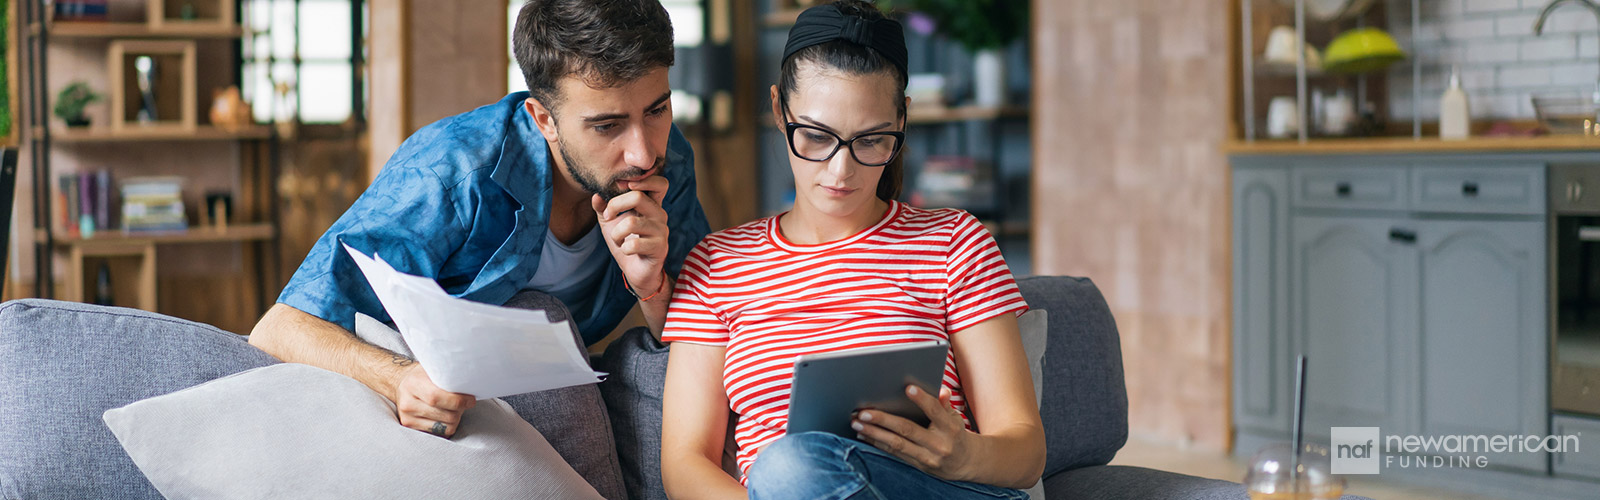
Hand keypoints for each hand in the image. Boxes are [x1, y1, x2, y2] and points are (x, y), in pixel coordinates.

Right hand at [393, 364, 476, 438]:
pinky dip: (447, 425)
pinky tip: (446, 415)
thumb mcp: (432, 369)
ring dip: (456, 419)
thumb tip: (469, 384)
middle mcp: (408, 403)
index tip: (471, 400)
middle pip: (445, 415)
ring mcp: (408, 418)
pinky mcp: (411, 428)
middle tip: (465, 402)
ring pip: (445, 427)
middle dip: (460, 409)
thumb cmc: (422, 375)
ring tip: (454, 408)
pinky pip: (440, 433)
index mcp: (413, 384)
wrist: (400, 383)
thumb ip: (447, 376)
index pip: (436, 397)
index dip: (458, 400)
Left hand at [592, 175, 670, 297]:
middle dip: (615, 205)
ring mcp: (661, 231)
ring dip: (616, 233)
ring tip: (617, 239)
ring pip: (631, 222)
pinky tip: (626, 251)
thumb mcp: (610, 222)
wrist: (636, 270)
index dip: (643, 180)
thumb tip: (596, 195)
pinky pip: (633, 244)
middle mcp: (660, 214)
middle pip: (638, 197)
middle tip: (608, 215)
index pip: (659, 183)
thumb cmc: (626, 242)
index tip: (622, 187)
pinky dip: (623, 248)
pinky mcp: (659, 248)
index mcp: (651, 204)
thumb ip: (603, 207)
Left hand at [852, 385, 974, 481]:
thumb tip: (941, 389)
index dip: (922, 399)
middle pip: (908, 429)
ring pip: (897, 444)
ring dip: (874, 433)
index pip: (936, 411)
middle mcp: (939, 444)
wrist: (966, 463)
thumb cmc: (956, 433)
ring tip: (856, 423)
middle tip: (863, 412)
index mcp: (950, 428)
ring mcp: (928, 457)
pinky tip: (863, 435)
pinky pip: (895, 453)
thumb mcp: (956, 418)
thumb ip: (945, 404)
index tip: (908, 388)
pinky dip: (878, 443)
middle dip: (883, 420)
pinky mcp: (918, 465)